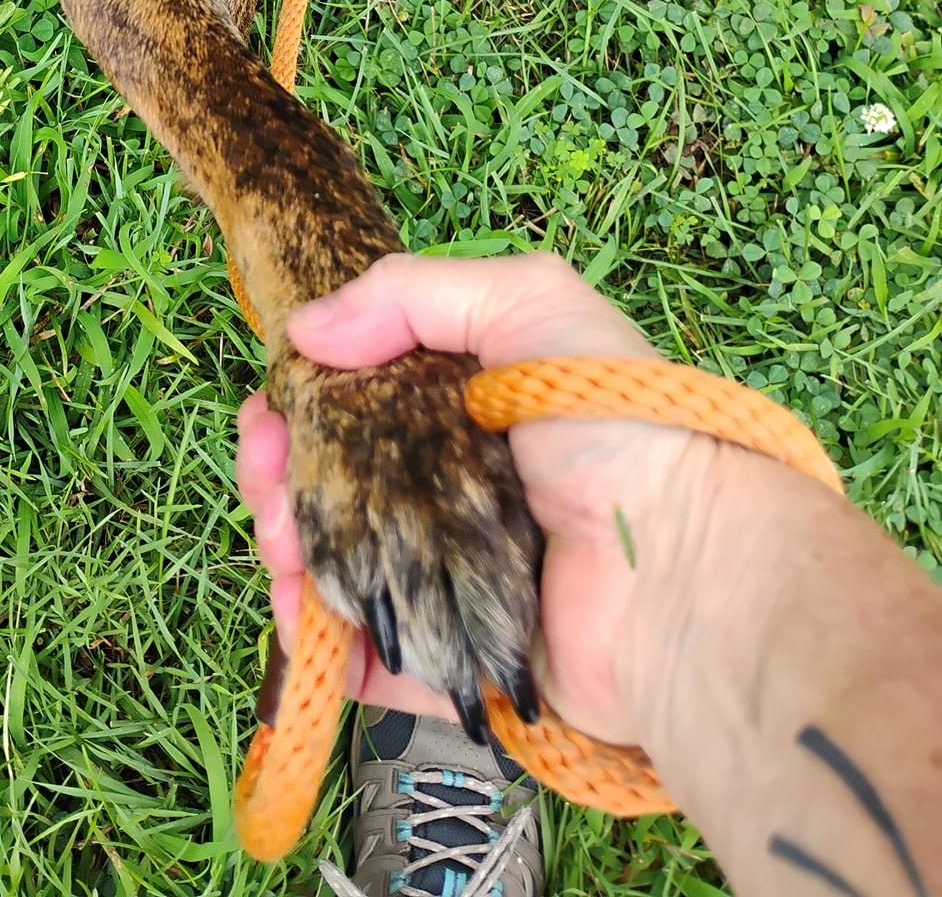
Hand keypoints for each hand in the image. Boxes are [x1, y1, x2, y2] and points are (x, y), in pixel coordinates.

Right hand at [238, 252, 720, 744]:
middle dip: (276, 477)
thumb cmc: (617, 424)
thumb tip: (303, 332)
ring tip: (285, 548)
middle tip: (268, 481)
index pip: (354, 400)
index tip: (270, 410)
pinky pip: (362, 658)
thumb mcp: (529, 305)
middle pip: (328, 482)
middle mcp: (448, 490)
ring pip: (331, 565)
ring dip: (287, 551)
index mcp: (462, 407)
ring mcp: (446, 580)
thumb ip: (412, 293)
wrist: (686, 569)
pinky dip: (318, 644)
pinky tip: (303, 617)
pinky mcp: (449, 661)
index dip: (298, 402)